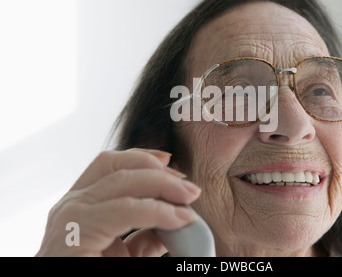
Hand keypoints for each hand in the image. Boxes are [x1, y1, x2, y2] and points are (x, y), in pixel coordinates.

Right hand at [36, 148, 200, 256]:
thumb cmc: (97, 274)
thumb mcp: (128, 253)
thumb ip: (147, 234)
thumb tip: (177, 219)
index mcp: (81, 204)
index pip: (110, 164)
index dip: (142, 158)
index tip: (171, 164)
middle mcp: (71, 205)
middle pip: (115, 165)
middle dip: (157, 170)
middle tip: (189, 187)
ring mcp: (70, 216)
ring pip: (122, 180)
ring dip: (162, 184)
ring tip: (189, 197)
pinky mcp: (75, 234)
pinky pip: (125, 210)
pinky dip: (157, 210)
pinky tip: (179, 218)